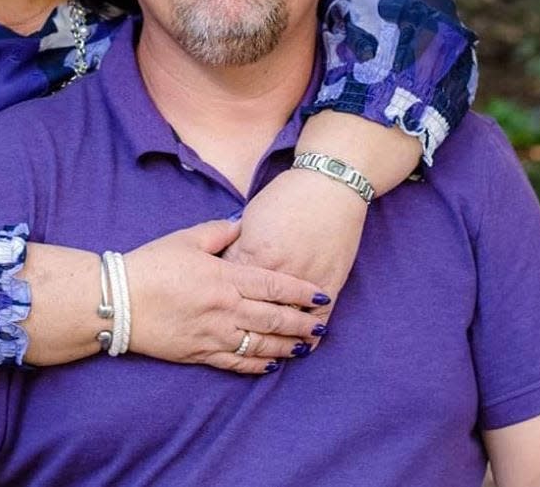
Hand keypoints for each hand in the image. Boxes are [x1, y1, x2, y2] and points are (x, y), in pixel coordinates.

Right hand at [125, 218, 329, 373]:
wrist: (118, 300)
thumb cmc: (152, 264)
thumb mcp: (186, 238)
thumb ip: (219, 232)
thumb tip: (242, 226)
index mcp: (224, 278)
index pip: (273, 285)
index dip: (300, 292)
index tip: (321, 296)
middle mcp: (225, 309)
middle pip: (274, 319)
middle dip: (302, 323)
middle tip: (323, 325)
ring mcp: (213, 335)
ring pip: (260, 345)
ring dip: (287, 347)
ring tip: (306, 347)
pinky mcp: (199, 353)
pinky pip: (236, 363)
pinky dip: (257, 364)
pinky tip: (271, 364)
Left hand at [223, 168, 367, 347]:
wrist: (329, 186)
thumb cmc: (287, 197)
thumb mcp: (251, 215)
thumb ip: (234, 242)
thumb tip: (222, 264)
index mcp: (254, 252)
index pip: (230, 285)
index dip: (220, 298)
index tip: (209, 310)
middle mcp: (278, 270)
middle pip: (254, 309)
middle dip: (239, 325)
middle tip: (226, 336)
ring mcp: (304, 279)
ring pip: (286, 320)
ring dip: (274, 340)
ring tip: (262, 354)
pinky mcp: (329, 283)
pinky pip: (316, 318)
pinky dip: (308, 337)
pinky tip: (298, 350)